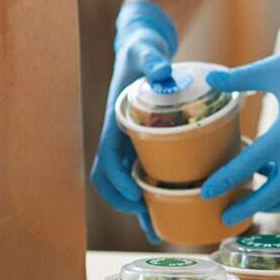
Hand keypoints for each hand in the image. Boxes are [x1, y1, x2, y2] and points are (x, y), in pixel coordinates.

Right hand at [90, 0, 177, 242]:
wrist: (143, 48)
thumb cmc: (142, 51)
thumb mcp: (145, 52)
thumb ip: (151, 59)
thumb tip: (162, 70)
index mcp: (115, 121)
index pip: (106, 158)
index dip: (116, 180)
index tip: (133, 195)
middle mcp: (120, 137)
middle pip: (112, 179)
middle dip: (124, 202)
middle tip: (147, 219)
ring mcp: (132, 143)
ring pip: (129, 183)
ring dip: (140, 207)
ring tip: (157, 231)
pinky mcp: (146, 143)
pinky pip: (146, 173)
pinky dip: (155, 192)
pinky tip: (173, 209)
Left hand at [201, 30, 279, 223]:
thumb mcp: (276, 69)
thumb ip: (240, 77)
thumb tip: (209, 76)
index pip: (247, 166)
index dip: (224, 180)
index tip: (206, 192)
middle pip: (272, 195)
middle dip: (247, 207)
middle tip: (225, 216)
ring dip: (274, 201)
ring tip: (256, 192)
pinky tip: (277, 166)